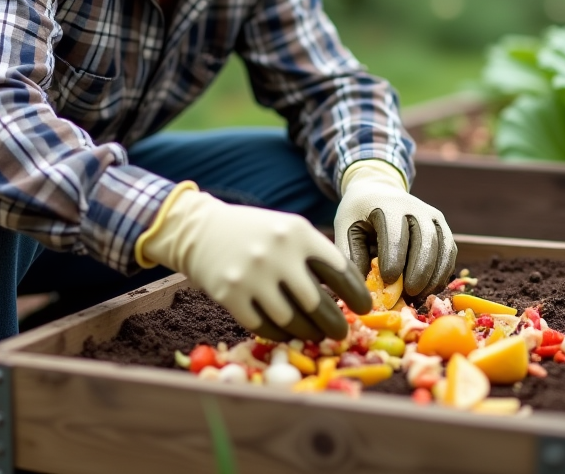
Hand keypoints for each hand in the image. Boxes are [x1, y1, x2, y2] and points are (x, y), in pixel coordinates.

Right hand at [136, 184, 371, 341]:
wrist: (200, 229)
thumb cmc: (254, 232)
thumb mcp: (287, 230)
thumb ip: (314, 255)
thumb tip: (348, 294)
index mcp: (298, 232)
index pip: (339, 270)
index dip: (356, 294)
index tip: (364, 308)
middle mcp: (277, 253)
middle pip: (318, 303)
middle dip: (335, 324)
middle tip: (341, 333)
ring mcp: (252, 276)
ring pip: (291, 320)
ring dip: (307, 333)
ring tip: (314, 334)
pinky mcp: (231, 296)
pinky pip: (264, 327)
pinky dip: (279, 335)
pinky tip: (287, 334)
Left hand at [335, 160, 456, 299]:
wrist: (377, 190)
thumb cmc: (359, 214)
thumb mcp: (346, 228)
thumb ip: (352, 254)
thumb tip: (361, 288)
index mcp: (387, 205)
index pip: (395, 233)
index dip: (394, 258)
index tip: (387, 280)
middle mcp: (414, 207)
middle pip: (425, 239)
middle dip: (420, 269)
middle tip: (410, 293)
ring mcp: (431, 215)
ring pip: (442, 246)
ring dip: (434, 274)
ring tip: (420, 296)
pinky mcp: (441, 225)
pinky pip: (449, 250)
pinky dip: (443, 272)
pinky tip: (430, 289)